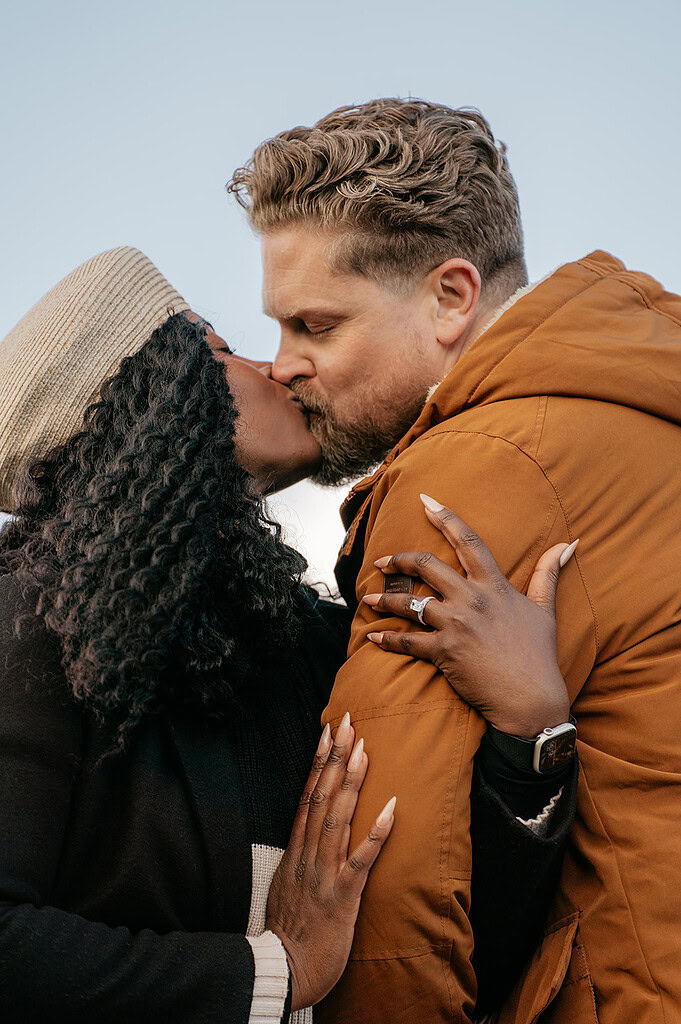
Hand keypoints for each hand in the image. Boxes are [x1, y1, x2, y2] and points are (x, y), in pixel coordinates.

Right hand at [266, 713, 395, 1010]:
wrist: (283, 970)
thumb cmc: (288, 930)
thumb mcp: (285, 884)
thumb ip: (298, 857)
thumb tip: (305, 836)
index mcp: (296, 851)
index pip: (307, 796)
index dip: (317, 762)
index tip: (326, 732)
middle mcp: (308, 854)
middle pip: (321, 797)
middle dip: (334, 758)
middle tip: (347, 722)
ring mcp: (325, 872)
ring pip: (338, 818)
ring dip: (351, 782)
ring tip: (364, 750)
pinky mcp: (343, 894)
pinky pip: (363, 858)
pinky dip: (378, 832)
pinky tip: (393, 807)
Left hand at [362, 496, 577, 737]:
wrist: (531, 700)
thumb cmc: (539, 655)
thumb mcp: (545, 609)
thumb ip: (548, 573)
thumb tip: (569, 544)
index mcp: (494, 585)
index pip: (468, 540)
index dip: (445, 517)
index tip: (425, 500)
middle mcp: (471, 599)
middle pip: (426, 565)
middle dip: (398, 559)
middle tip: (381, 561)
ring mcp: (455, 625)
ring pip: (408, 603)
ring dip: (383, 600)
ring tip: (368, 600)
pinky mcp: (444, 652)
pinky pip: (406, 642)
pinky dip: (386, 640)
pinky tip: (373, 638)